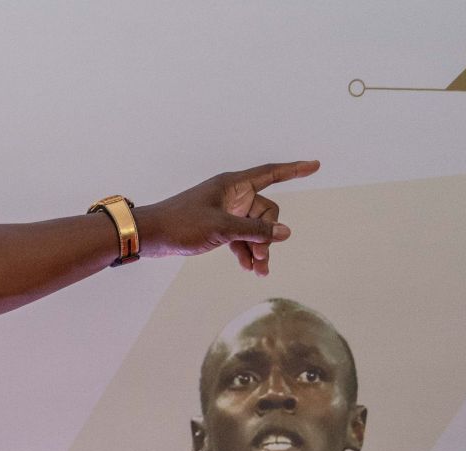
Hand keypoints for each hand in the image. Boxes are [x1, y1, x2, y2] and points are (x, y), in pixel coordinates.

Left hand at [136, 160, 320, 276]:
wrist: (150, 235)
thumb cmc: (181, 224)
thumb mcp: (222, 228)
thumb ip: (255, 230)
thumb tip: (285, 232)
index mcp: (233, 185)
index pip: (271, 173)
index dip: (295, 170)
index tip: (316, 165)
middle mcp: (232, 195)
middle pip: (265, 211)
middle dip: (268, 235)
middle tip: (262, 259)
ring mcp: (224, 211)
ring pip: (253, 227)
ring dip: (258, 248)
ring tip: (259, 271)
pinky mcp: (216, 226)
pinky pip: (239, 237)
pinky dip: (244, 250)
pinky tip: (248, 268)